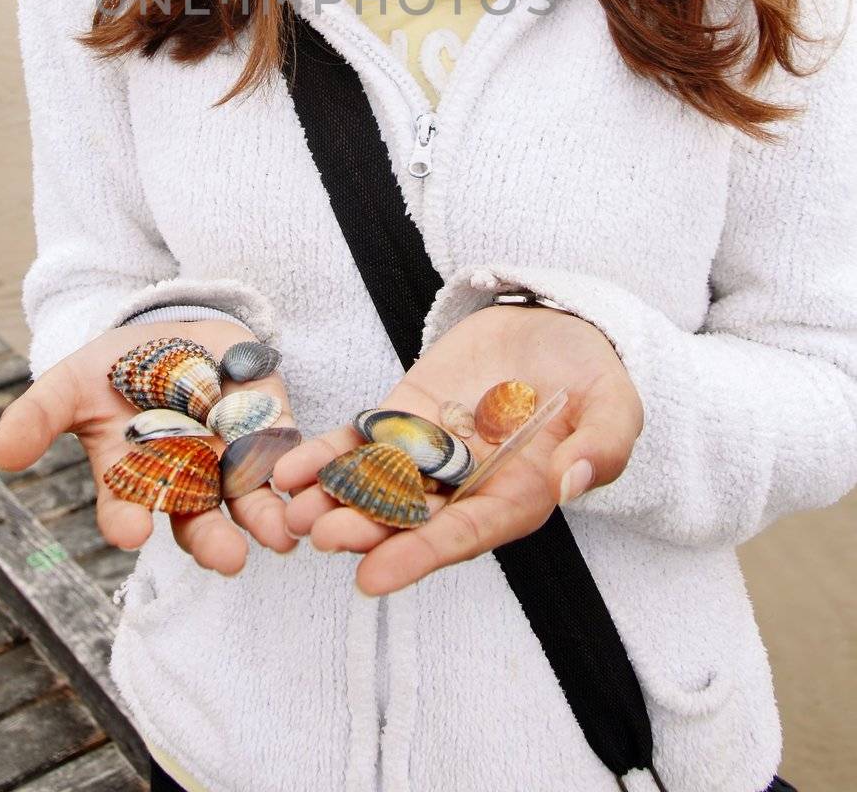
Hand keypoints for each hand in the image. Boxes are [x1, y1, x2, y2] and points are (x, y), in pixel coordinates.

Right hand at [0, 319, 299, 574]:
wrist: (173, 332)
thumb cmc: (114, 369)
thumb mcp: (72, 382)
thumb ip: (39, 417)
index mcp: (132, 477)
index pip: (127, 509)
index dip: (128, 520)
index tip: (131, 531)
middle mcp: (184, 481)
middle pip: (197, 521)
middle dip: (211, 539)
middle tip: (225, 558)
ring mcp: (229, 460)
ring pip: (248, 502)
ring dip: (264, 520)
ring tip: (278, 538)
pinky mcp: (270, 433)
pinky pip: (285, 458)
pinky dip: (296, 471)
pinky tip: (304, 484)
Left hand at [270, 303, 642, 595]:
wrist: (559, 325)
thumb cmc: (593, 376)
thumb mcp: (616, 407)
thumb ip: (602, 446)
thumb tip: (574, 483)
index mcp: (517, 497)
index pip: (464, 535)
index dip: (419, 556)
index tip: (373, 578)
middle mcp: (467, 485)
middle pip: (409, 517)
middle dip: (364, 529)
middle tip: (321, 535)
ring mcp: (432, 450)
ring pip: (376, 484)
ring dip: (334, 499)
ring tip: (291, 510)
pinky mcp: (407, 413)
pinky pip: (362, 440)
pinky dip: (326, 456)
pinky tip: (287, 471)